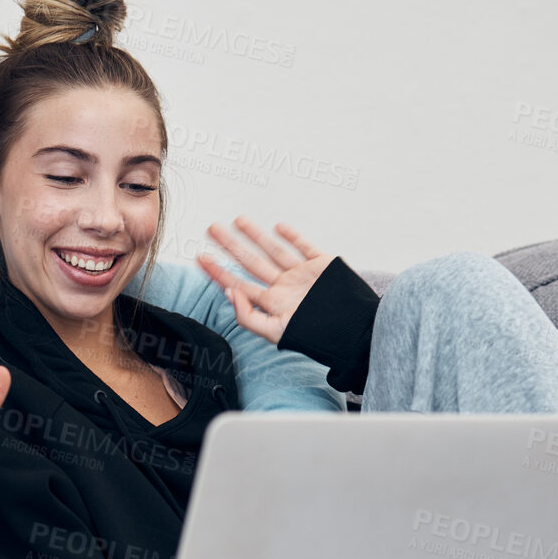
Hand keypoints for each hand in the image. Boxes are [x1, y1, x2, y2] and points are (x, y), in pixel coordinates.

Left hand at [196, 216, 333, 344]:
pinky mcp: (322, 264)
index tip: (200, 258)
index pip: (239, 284)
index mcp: (273, 304)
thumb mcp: (277, 332)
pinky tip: (278, 227)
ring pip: (273, 250)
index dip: (218, 272)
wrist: (357, 331)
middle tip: (211, 230)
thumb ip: (249, 317)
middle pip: (251, 262)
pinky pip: (304, 246)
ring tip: (237, 221)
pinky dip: (292, 236)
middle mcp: (285, 287)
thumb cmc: (318, 337)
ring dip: (255, 235)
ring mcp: (302, 274)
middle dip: (230, 246)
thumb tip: (229, 293)